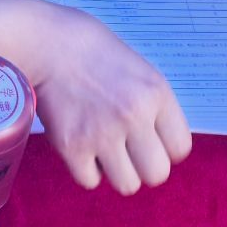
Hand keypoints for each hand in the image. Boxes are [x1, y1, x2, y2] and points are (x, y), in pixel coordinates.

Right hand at [27, 6, 192, 193]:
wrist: (45, 42)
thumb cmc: (90, 50)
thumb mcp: (137, 69)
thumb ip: (152, 105)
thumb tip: (159, 143)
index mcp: (155, 93)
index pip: (180, 148)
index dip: (165, 148)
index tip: (150, 141)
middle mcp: (134, 116)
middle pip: (157, 174)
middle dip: (143, 166)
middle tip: (127, 150)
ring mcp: (102, 133)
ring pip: (127, 185)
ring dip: (115, 171)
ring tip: (102, 148)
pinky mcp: (71, 146)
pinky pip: (90, 181)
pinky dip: (85, 169)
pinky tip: (80, 145)